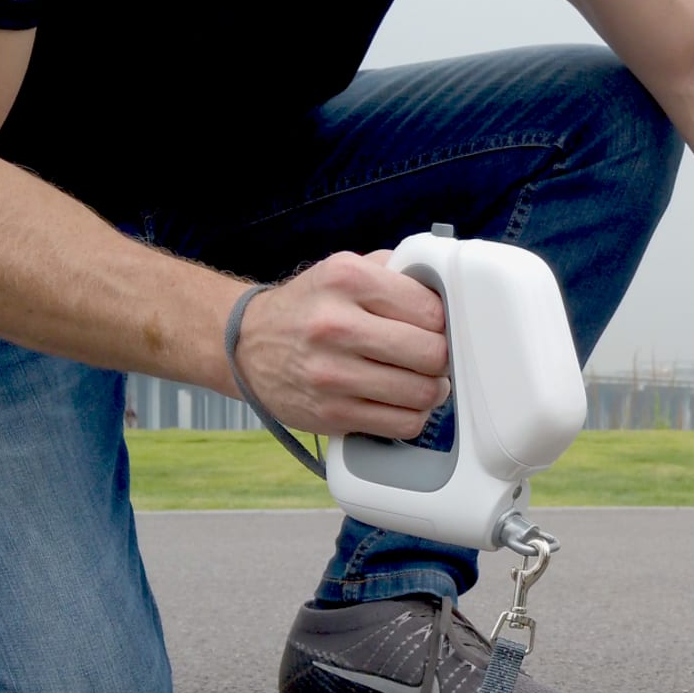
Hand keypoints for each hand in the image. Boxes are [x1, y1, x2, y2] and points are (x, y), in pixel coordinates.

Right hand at [231, 250, 450, 437]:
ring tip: (419, 380)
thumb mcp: (344, 269)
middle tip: (432, 357)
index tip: (436, 328)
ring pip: (422, 393)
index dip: (443, 322)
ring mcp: (332, 373)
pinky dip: (412, 416)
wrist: (247, 345)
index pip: (432, 310)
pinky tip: (401, 402)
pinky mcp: (331, 413)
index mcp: (347, 279)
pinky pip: (402, 424)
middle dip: (441, 358)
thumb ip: (396, 271)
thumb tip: (446, 290)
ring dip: (432, 390)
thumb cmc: (309, 307)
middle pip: (432, 354)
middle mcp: (336, 324)